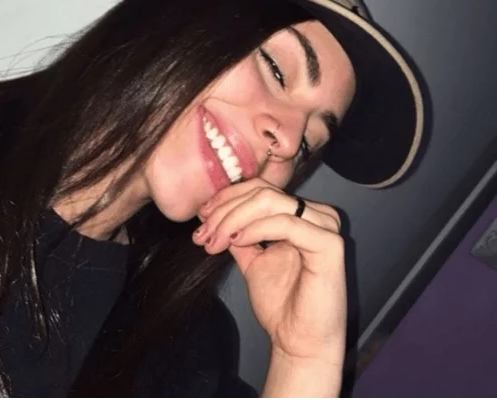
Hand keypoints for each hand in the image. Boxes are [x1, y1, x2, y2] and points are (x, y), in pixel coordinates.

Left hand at [193, 178, 346, 362]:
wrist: (299, 342)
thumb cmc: (280, 304)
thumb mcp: (252, 259)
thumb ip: (238, 234)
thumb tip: (210, 213)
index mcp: (301, 215)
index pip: (261, 189)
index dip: (227, 198)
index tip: (201, 216)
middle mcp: (318, 215)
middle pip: (262, 192)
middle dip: (225, 211)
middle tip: (203, 233)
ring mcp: (326, 227)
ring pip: (271, 202)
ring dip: (234, 219)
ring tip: (215, 241)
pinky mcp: (330, 245)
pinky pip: (285, 223)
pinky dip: (255, 229)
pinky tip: (237, 241)